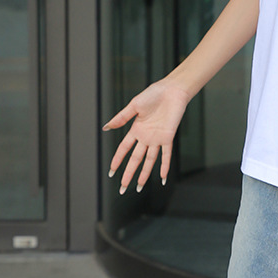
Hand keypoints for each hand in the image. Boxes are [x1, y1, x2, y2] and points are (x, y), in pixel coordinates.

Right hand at [102, 79, 190, 193]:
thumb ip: (121, 118)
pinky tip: (162, 178)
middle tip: (122, 188)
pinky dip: (165, 166)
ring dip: (144, 174)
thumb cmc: (153, 94)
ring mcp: (157, 138)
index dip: (117, 160)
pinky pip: (166, 155)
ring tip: (138, 188)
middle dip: (128, 173)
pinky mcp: (168, 137)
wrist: (172, 90)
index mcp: (136, 129)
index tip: (111, 172)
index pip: (124, 148)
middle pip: (135, 159)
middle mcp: (146, 136)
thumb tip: (105, 127)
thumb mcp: (134, 105)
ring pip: (149, 161)